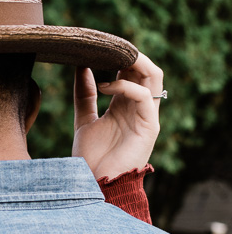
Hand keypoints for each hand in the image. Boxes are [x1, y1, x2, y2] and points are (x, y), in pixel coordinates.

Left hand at [72, 53, 162, 179]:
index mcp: (125, 106)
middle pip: (147, 70)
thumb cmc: (92, 159)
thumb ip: (84, 95)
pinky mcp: (149, 127)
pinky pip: (143, 96)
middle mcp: (138, 109)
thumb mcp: (84, 120)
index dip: (119, 57)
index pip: (131, 72)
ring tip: (115, 55)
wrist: (95, 186)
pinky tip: (105, 86)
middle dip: (131, 55)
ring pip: (154, 77)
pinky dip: (125, 86)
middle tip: (108, 47)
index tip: (98, 46)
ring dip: (137, 62)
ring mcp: (146, 117)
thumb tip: (80, 66)